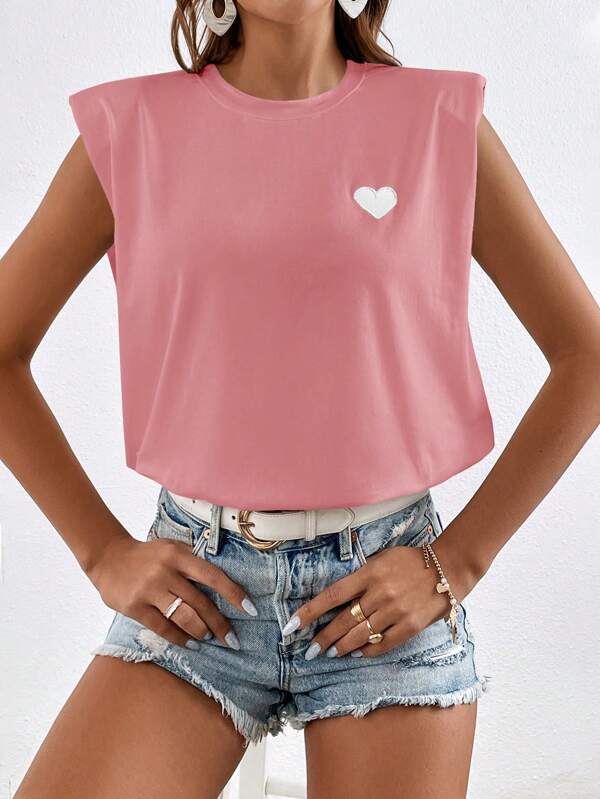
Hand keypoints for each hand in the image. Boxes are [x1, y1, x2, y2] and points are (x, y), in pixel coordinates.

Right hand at [86, 534, 256, 649]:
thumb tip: (222, 583)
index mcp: (178, 555)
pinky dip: (179, 638)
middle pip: (200, 602)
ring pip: (184, 617)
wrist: (108, 557)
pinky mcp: (135, 607)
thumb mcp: (172, 547)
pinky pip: (163, 627)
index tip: (250, 609)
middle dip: (220, 623)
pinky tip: (190, 643)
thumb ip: (193, 561)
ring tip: (209, 637)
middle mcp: (166, 572)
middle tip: (232, 639)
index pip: (213, 576)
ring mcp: (149, 590)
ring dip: (201, 631)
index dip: (234, 594)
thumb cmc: (148, 554)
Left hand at [283, 543, 472, 659]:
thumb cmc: (410, 561)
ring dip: (342, 647)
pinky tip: (358, 653)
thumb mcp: (381, 558)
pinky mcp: (410, 626)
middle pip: (343, 621)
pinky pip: (383, 643)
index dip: (309, 613)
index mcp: (369, 573)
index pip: (331, 596)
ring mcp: (395, 611)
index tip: (292, 626)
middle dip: (323, 638)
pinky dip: (368, 650)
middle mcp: (379, 593)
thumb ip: (360, 576)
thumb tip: (336, 597)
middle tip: (310, 651)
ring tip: (330, 653)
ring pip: (360, 635)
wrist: (447, 568)